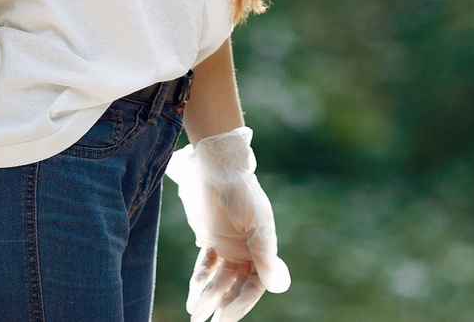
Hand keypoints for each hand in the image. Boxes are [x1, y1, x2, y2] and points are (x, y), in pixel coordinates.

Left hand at [165, 127, 289, 321]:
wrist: (216, 166)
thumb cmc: (240, 192)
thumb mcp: (254, 224)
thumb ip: (264, 255)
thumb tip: (279, 286)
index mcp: (263, 247)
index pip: (255, 283)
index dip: (242, 302)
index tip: (225, 317)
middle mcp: (247, 249)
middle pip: (237, 285)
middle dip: (224, 305)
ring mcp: (229, 245)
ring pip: (220, 278)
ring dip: (209, 296)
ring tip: (195, 314)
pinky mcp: (211, 238)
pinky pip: (206, 265)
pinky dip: (200, 278)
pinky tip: (194, 291)